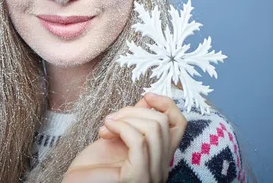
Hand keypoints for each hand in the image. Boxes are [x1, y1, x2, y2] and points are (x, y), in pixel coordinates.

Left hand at [62, 92, 186, 182]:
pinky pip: (139, 141)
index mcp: (159, 158)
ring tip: (107, 125)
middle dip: (134, 111)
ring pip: (154, 128)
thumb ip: (135, 122)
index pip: (179, 124)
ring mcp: (152, 175)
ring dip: (126, 118)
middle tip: (113, 118)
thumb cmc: (93, 166)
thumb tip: (147, 101)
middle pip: (163, 122)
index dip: (166, 104)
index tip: (146, 96)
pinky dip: (121, 127)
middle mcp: (161, 169)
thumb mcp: (118, 136)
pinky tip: (106, 130)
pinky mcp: (138, 177)